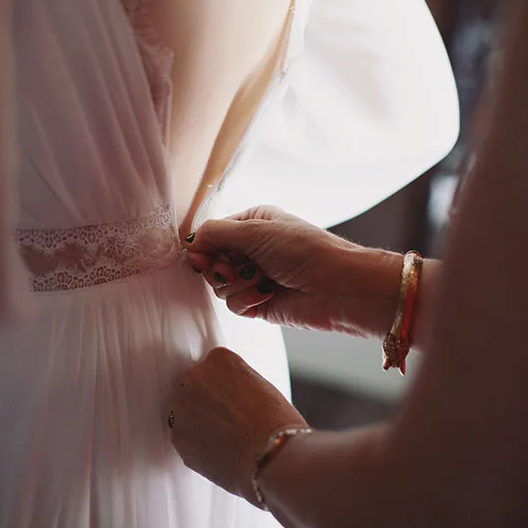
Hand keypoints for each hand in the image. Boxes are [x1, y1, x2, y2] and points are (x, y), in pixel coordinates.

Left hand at [169, 347, 307, 505]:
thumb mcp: (261, 386)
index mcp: (219, 359)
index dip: (223, 387)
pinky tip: (218, 451)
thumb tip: (230, 397)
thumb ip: (236, 384)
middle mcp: (195, 377)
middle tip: (227, 420)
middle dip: (205, 402)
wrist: (272, 455)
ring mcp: (182, 407)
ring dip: (198, 423)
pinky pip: (183, 438)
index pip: (212, 366)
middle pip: (193, 387)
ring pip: (184, 413)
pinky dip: (196, 446)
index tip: (231, 399)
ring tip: (224, 439)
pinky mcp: (178, 437)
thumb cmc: (277, 424)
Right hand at [186, 205, 401, 337]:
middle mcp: (252, 249)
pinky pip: (233, 304)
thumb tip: (190, 242)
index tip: (202, 257)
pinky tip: (268, 294)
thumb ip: (216, 233)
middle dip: (220, 267)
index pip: (212, 233)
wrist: (337, 287)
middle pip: (212, 261)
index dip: (204, 247)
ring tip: (261, 280)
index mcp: (253, 223)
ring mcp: (255, 276)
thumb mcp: (256, 230)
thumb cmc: (305, 250)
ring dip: (237, 284)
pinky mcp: (259, 302)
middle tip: (236, 268)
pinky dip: (247, 300)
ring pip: (220, 285)